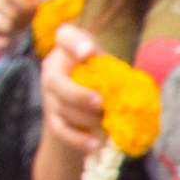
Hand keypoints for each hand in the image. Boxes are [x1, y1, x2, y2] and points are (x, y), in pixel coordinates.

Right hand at [37, 29, 109, 162]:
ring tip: (106, 123)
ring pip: (63, 109)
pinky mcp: (52, 119)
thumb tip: (130, 89)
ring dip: (88, 118)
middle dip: (78, 94)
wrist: (82, 109)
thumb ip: (111, 71)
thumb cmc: (100, 81)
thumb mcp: (105, 68)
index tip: (89, 52)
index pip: (65, 36)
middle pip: (55, 82)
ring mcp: (49, 96)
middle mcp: (53, 70)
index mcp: (67, 50)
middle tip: (100, 103)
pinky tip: (96, 144)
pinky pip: (62, 130)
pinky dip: (79, 139)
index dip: (75, 42)